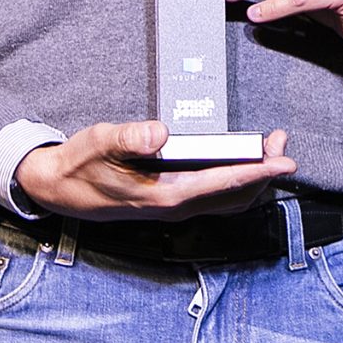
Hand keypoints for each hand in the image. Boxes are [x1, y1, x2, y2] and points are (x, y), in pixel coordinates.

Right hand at [14, 121, 294, 220]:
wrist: (58, 190)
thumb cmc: (80, 164)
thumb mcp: (98, 142)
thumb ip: (128, 137)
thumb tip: (161, 133)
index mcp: (164, 194)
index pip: (222, 183)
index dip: (257, 172)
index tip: (284, 161)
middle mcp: (175, 207)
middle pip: (235, 195)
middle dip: (265, 172)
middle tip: (282, 142)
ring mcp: (174, 209)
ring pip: (228, 200)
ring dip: (254, 179)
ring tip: (269, 148)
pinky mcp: (171, 204)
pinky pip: (216, 199)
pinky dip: (237, 183)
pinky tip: (241, 164)